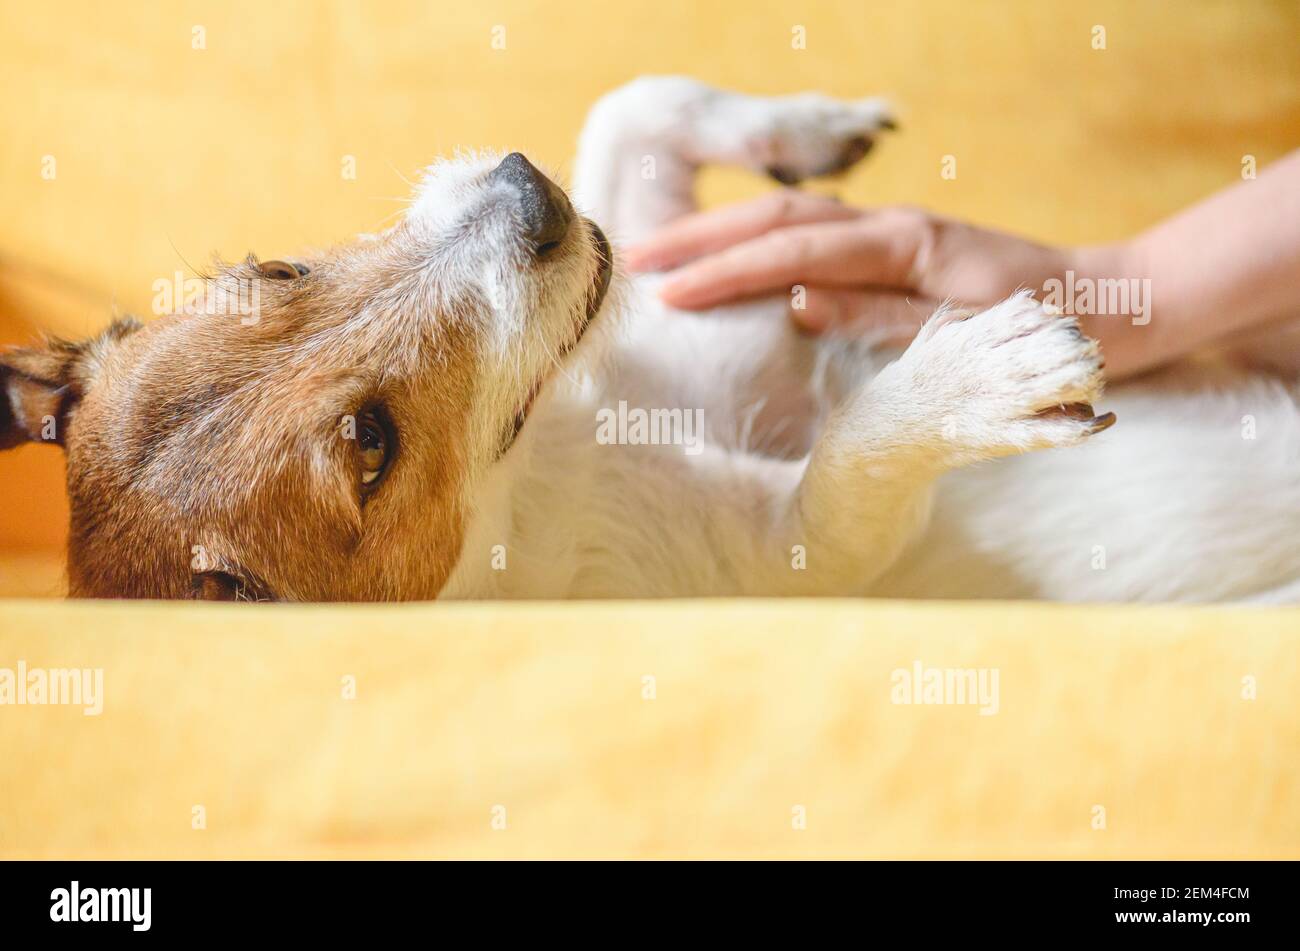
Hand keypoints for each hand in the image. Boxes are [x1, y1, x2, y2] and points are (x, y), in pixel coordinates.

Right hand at [627, 190, 1141, 373]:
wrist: (1109, 303)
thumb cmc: (1046, 329)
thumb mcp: (966, 336)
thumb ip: (879, 317)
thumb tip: (795, 304)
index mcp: (906, 246)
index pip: (794, 252)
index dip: (726, 271)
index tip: (669, 291)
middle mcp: (892, 226)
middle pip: (777, 216)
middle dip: (703, 238)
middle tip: (636, 259)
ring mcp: (892, 230)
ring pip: (789, 216)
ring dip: (724, 233)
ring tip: (666, 254)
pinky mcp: (895, 244)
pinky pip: (812, 233)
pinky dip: (761, 240)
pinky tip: (733, 256)